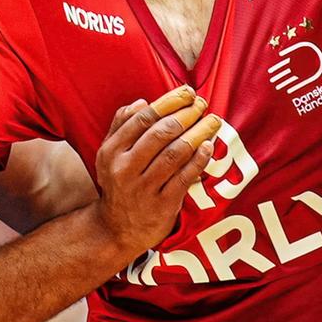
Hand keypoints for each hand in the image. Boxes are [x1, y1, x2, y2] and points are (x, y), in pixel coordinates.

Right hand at [89, 85, 220, 254]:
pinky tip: (210, 147)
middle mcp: (125, 169)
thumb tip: (142, 102)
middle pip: (162, 133)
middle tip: (203, 104)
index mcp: (112, 151)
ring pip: (175, 153)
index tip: (188, 92)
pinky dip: (199, 160)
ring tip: (213, 121)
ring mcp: (144, 188)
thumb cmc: (118, 183)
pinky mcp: (162, 205)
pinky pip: (184, 177)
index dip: (170, 102)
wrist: (116, 229)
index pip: (143, 118)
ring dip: (199, 133)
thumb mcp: (109, 154)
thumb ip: (121, 125)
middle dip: (187, 114)